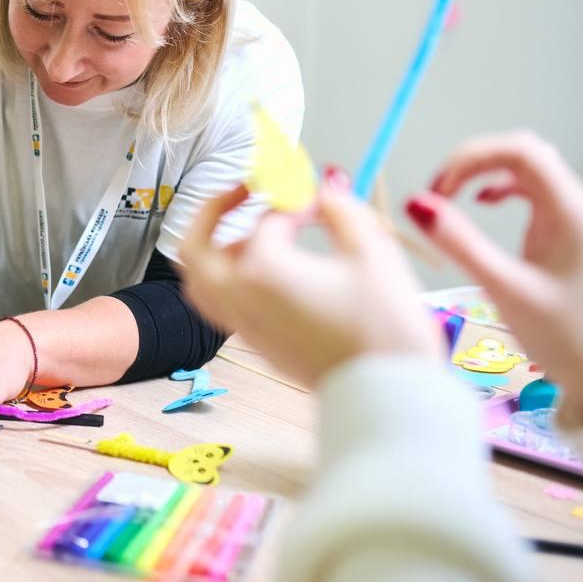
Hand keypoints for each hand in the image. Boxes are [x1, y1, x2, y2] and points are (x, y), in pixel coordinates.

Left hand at [180, 182, 440, 388]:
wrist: (386, 394)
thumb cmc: (385, 327)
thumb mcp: (372, 251)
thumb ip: (342, 209)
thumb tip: (325, 187)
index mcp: (262, 269)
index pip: (269, 216)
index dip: (299, 199)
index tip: (325, 199)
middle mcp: (238, 296)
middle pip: (195, 242)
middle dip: (215, 208)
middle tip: (244, 190)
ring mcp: (241, 323)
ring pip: (197, 277)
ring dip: (214, 246)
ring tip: (250, 233)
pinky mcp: (253, 343)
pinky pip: (216, 303)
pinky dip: (224, 277)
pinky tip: (260, 271)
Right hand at [408, 131, 582, 393]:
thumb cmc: (566, 338)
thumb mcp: (504, 290)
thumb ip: (459, 243)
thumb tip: (417, 204)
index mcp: (570, 212)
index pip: (519, 151)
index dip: (470, 157)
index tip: (438, 190)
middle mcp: (578, 206)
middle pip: (523, 151)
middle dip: (473, 161)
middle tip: (439, 192)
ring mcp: (577, 217)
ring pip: (530, 167)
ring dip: (486, 171)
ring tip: (453, 198)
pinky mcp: (571, 230)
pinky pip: (537, 189)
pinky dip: (504, 186)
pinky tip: (488, 203)